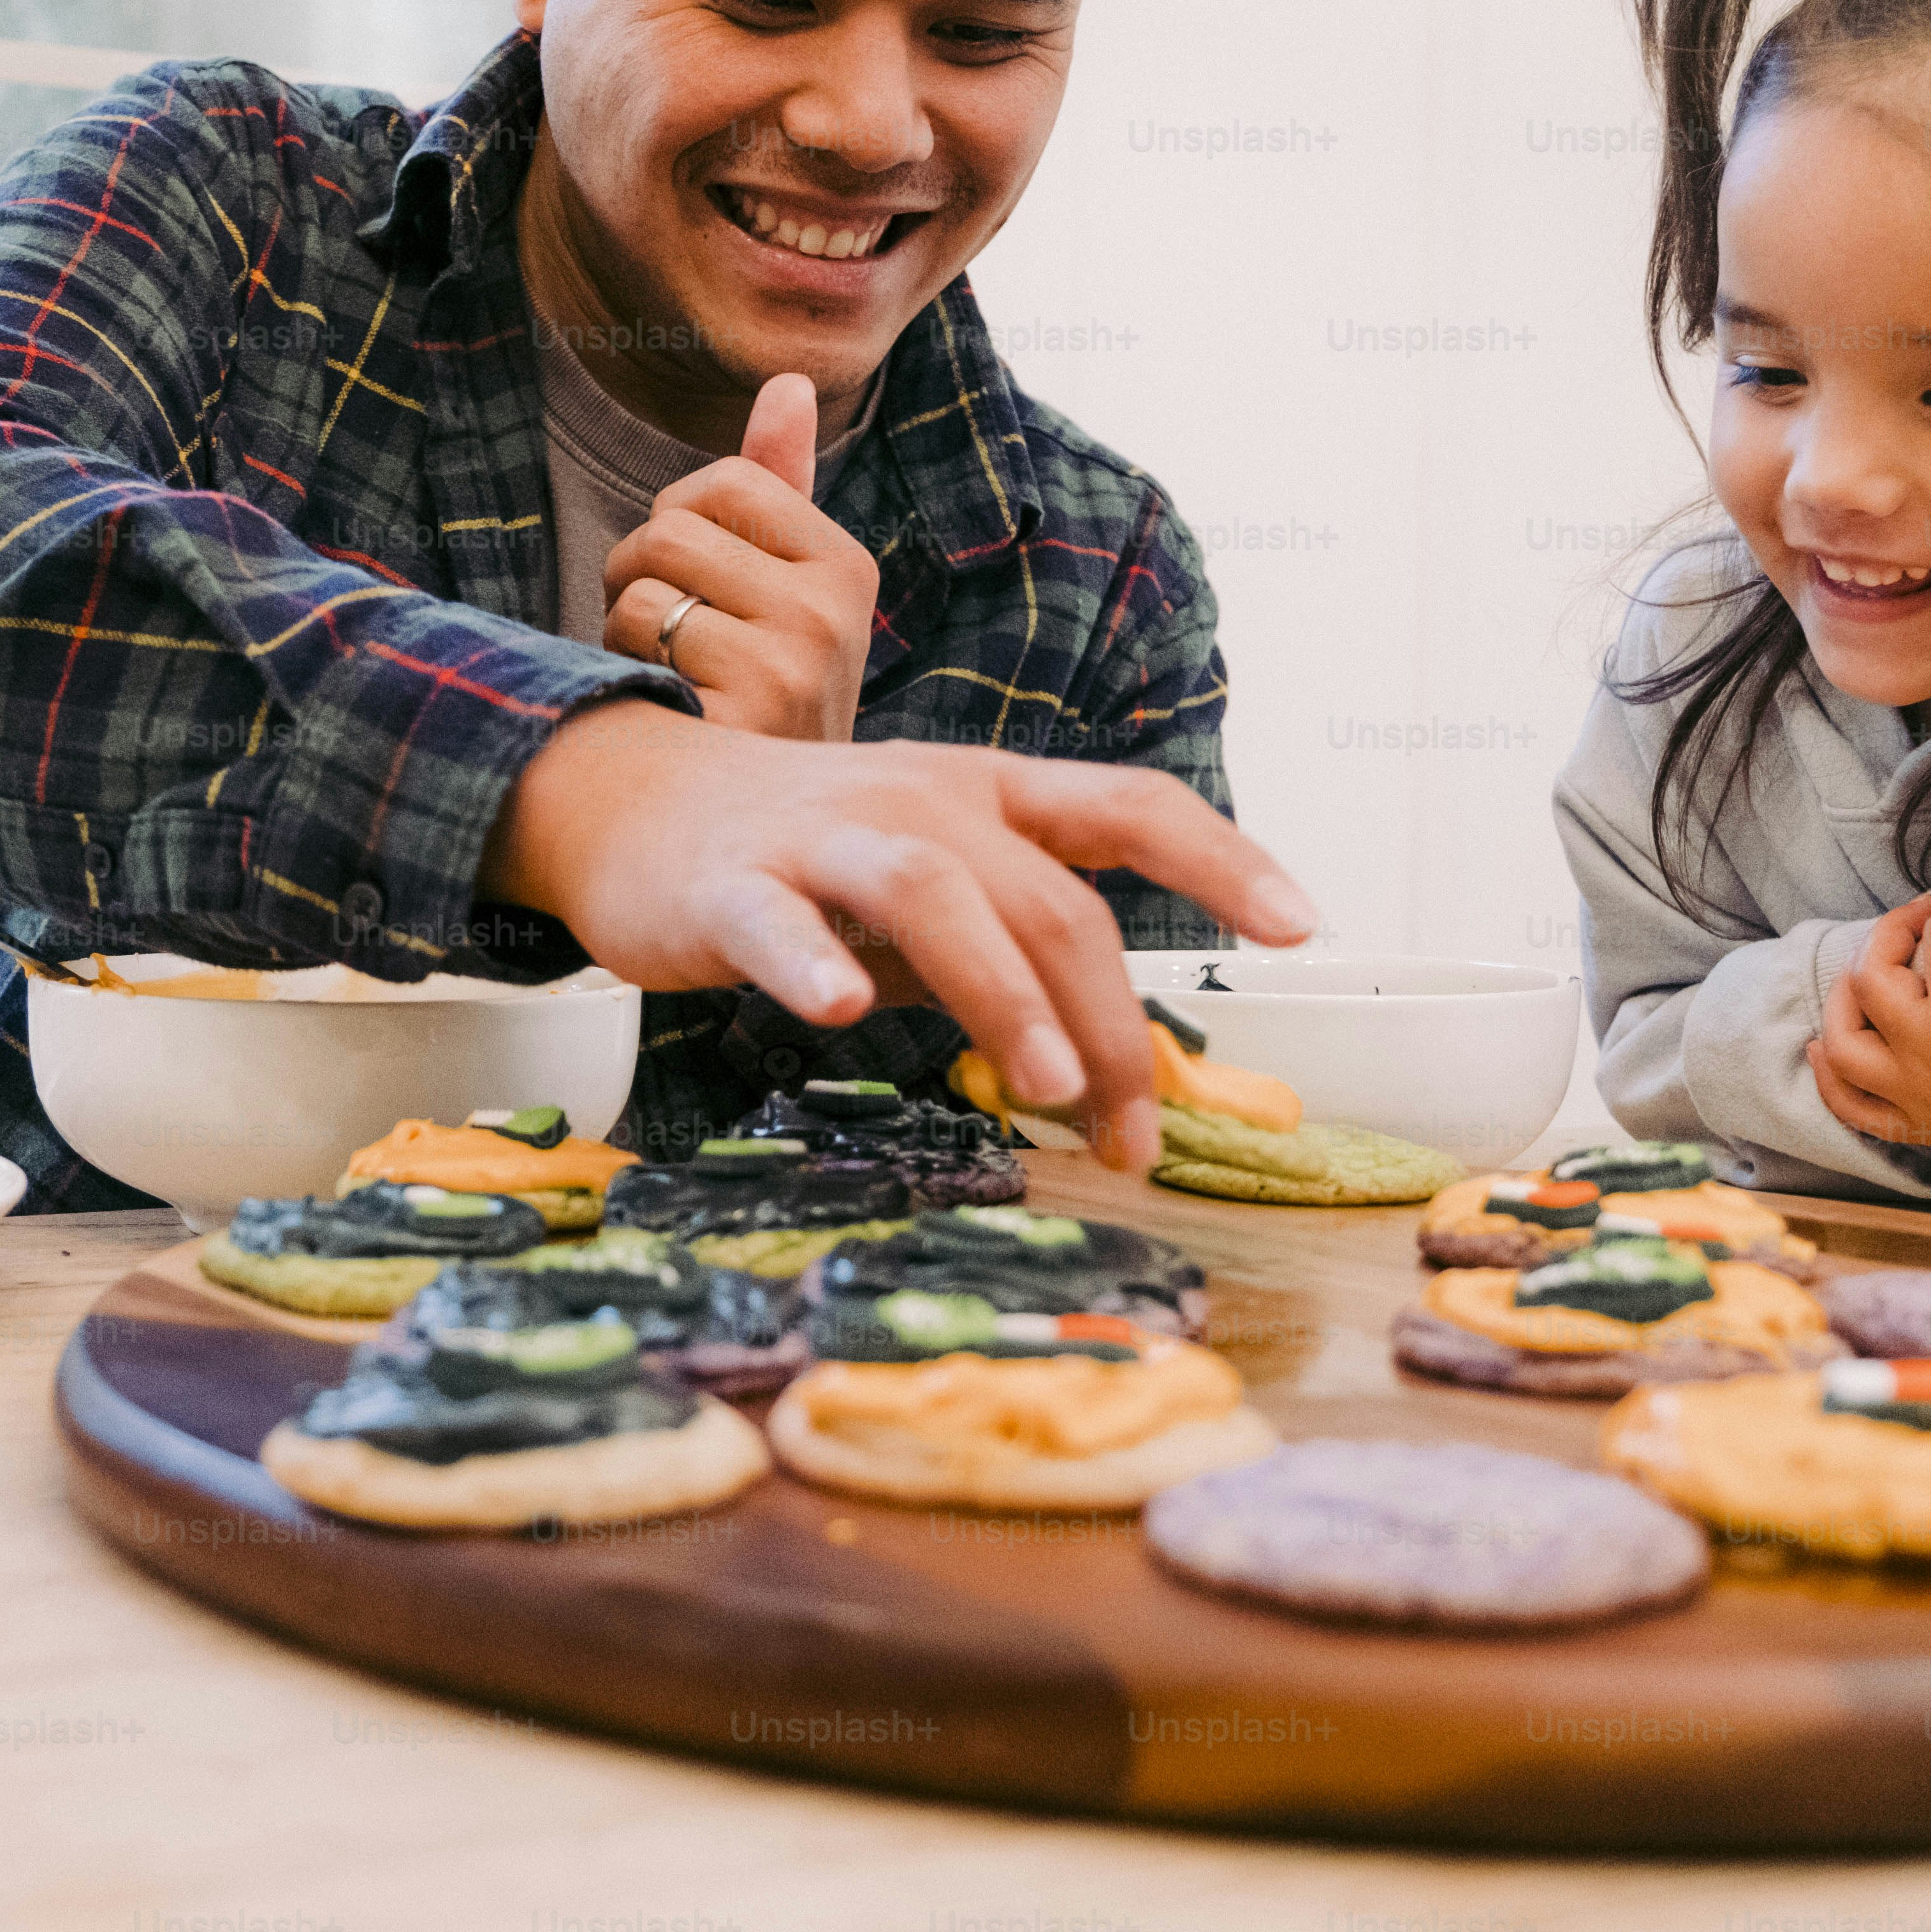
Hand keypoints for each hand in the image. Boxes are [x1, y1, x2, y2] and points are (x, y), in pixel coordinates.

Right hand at [481, 701, 1318, 1170]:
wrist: (630, 803)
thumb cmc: (803, 853)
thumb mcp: (928, 876)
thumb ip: (1009, 947)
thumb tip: (1106, 1066)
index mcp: (984, 795)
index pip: (1128, 808)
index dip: (1222, 860)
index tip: (1300, 926)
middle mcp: (921, 802)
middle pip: (1047, 901)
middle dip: (1110, 1024)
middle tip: (1135, 1136)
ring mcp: (824, 837)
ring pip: (936, 898)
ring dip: (1001, 993)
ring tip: (1045, 1085)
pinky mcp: (732, 885)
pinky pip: (779, 923)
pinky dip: (810, 962)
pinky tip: (836, 1011)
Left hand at [600, 373, 881, 742]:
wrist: (770, 830)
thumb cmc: (757, 697)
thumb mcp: (780, 588)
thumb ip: (779, 485)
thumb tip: (789, 380)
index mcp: (845, 566)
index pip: (719, 481)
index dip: (680, 528)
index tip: (703, 589)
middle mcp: (834, 609)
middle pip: (670, 528)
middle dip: (640, 577)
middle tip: (671, 640)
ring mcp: (795, 662)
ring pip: (643, 585)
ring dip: (627, 631)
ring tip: (672, 678)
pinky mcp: (744, 711)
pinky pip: (637, 635)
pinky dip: (626, 670)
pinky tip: (668, 712)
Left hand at [1810, 885, 1930, 1190]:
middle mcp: (1926, 1054)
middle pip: (1872, 978)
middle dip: (1891, 933)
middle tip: (1926, 915)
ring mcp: (1915, 1094)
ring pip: (1844, 1042)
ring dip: (1844, 998)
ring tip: (1871, 968)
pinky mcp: (1921, 1125)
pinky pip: (1852, 1107)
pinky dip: (1829, 1077)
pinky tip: (1824, 1047)